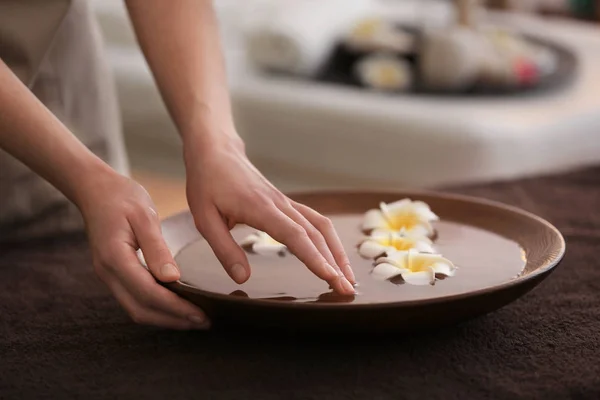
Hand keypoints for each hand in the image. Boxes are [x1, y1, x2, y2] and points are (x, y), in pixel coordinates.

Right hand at [77, 171, 208, 329]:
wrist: (94, 190)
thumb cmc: (121, 197)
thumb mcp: (144, 216)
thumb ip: (157, 248)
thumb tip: (172, 278)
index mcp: (115, 258)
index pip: (148, 293)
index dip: (176, 307)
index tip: (201, 313)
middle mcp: (108, 273)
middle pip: (141, 310)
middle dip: (174, 320)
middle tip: (204, 322)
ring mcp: (108, 276)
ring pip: (136, 309)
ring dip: (165, 318)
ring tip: (194, 319)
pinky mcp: (114, 274)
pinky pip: (134, 299)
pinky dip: (156, 308)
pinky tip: (176, 306)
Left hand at [184, 137, 355, 294]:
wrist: (216, 152)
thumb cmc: (207, 183)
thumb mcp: (204, 219)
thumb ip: (224, 250)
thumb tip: (242, 279)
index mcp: (261, 208)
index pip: (295, 236)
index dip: (314, 258)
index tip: (330, 277)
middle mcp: (280, 204)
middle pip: (315, 234)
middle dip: (334, 263)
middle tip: (347, 290)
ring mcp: (286, 203)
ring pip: (321, 226)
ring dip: (337, 251)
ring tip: (348, 277)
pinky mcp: (286, 204)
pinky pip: (314, 220)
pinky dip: (329, 239)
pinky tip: (334, 254)